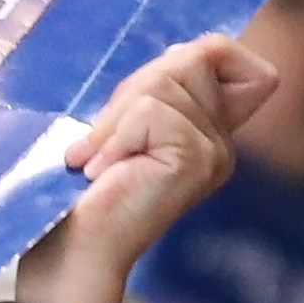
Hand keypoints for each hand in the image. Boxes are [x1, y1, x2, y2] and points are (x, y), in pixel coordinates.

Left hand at [16, 33, 277, 302]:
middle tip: (105, 139)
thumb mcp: (122, 124)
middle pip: (193, 57)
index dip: (196, 55)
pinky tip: (100, 173)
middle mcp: (220, 146)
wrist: (71, 252)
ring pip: (166, 82)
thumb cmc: (81, 193)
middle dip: (134, 88)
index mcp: (207, 135)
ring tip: (99, 162)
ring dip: (115, 118)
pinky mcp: (194, 161)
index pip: (233, 57)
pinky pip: (151, 111)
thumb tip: (184, 50)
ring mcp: (212, 154)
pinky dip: (114, 137)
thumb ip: (156, 90)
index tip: (143, 98)